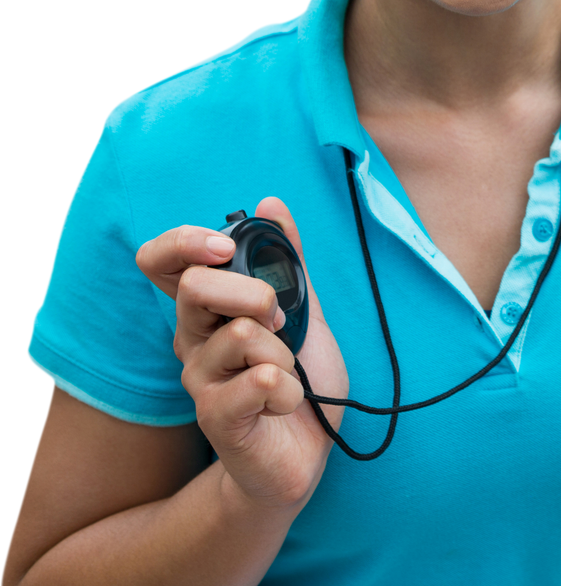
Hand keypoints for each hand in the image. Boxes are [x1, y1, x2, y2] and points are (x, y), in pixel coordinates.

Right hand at [135, 197, 348, 509]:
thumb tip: (271, 203)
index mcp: (207, 306)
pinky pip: (261, 380)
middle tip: (279, 322)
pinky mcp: (215, 417)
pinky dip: (290, 389)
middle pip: (198, 286)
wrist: (308, 448)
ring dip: (285, 353)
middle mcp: (191, 338)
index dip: (183, 242)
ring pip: (241, 334)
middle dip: (256, 295)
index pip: (160, 261)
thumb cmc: (298, 375)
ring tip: (286, 375)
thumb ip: (286, 257)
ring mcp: (198, 379)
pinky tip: (284, 403)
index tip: (225, 247)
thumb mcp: (300, 307)